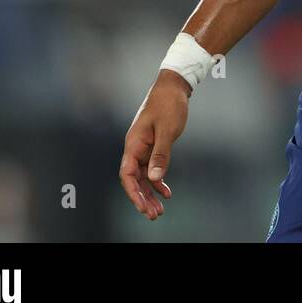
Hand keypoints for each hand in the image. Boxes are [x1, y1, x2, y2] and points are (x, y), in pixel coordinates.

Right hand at [119, 70, 188, 219]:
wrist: (174, 87)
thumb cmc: (168, 104)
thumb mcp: (167, 130)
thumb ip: (161, 154)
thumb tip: (155, 177)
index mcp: (133, 143)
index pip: (127, 174)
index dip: (133, 192)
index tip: (142, 207)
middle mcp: (135, 147)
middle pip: (135, 179)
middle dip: (143, 198)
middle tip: (154, 215)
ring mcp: (144, 147)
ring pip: (144, 176)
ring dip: (151, 193)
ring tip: (160, 210)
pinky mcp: (153, 145)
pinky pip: (152, 168)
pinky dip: (158, 180)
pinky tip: (166, 192)